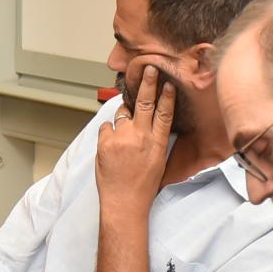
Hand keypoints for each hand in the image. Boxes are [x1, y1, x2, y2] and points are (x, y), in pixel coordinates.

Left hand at [96, 62, 174, 212]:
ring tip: (126, 122)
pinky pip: (106, 127)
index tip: (167, 82)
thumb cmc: (143, 186)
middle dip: (147, 83)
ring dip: (124, 113)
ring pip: (122, 113)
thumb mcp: (158, 162)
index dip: (166, 96)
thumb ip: (155, 141)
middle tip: (148, 68)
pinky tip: (112, 142)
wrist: (124, 203)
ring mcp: (121, 139)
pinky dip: (109, 131)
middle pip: (144, 104)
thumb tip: (152, 124)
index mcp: (157, 144)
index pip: (164, 114)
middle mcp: (140, 138)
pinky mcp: (104, 143)